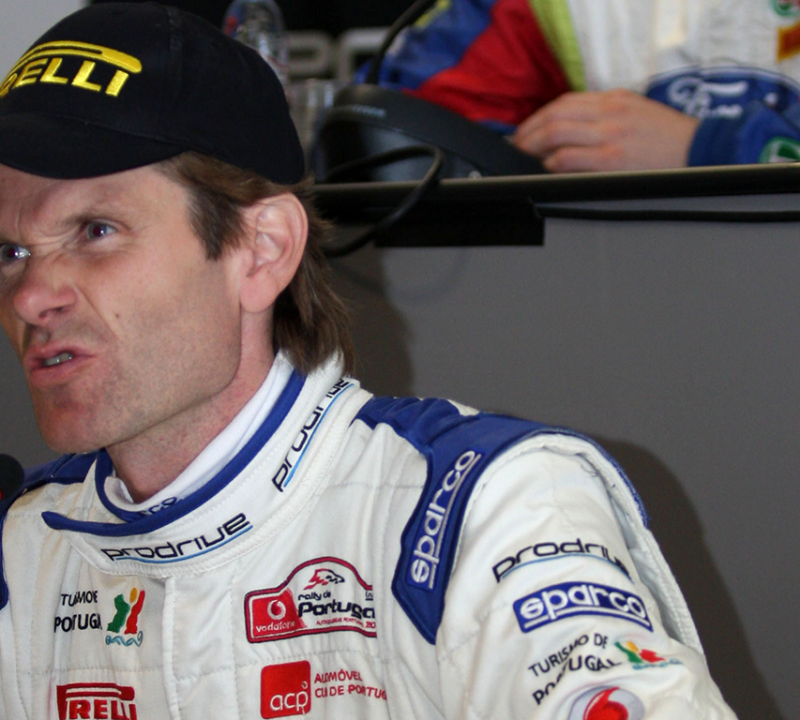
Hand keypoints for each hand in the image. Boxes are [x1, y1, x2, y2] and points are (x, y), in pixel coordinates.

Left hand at [511, 89, 700, 172]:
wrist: (701, 151)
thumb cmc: (670, 140)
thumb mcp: (637, 114)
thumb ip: (606, 118)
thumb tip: (572, 131)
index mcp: (614, 100)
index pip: (565, 102)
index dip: (539, 116)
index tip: (526, 129)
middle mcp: (609, 112)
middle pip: (554, 114)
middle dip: (528, 130)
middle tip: (516, 144)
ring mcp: (609, 134)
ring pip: (556, 132)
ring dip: (533, 144)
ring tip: (524, 155)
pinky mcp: (611, 158)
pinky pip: (569, 157)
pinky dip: (552, 161)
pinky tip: (547, 167)